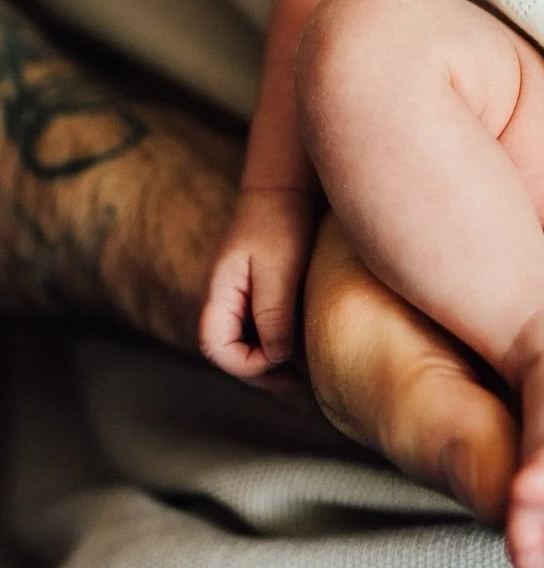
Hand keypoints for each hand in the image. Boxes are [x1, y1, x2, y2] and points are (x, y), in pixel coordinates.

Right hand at [201, 186, 319, 375]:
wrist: (287, 185)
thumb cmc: (282, 222)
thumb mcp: (279, 270)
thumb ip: (273, 314)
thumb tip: (275, 358)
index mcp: (219, 292)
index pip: (216, 348)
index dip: (245, 366)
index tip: (282, 364)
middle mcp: (222, 297)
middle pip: (229, 350)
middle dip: (259, 371)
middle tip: (297, 382)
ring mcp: (237, 293)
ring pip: (245, 340)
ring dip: (268, 358)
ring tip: (302, 369)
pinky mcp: (255, 288)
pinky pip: (259, 325)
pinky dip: (276, 338)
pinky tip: (303, 342)